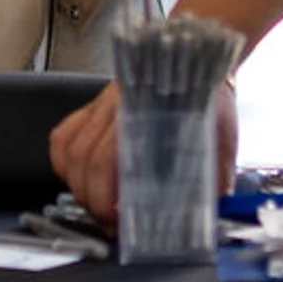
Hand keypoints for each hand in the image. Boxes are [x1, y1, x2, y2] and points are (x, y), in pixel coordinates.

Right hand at [49, 77, 238, 224]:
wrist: (195, 58)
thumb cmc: (207, 98)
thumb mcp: (219, 135)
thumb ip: (216, 171)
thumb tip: (215, 206)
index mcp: (146, 114)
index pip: (107, 159)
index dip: (105, 197)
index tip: (117, 221)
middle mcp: (116, 107)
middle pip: (83, 160)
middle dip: (90, 200)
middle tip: (109, 223)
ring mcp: (101, 104)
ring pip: (69, 148)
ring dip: (75, 184)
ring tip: (94, 204)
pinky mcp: (93, 105)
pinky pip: (63, 134)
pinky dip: (62, 161)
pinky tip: (75, 178)